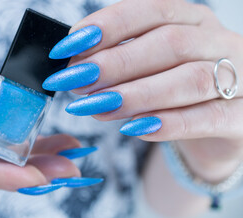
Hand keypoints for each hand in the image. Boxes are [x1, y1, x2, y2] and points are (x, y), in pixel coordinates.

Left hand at [44, 0, 242, 180]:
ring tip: (97, 107)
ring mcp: (239, 78)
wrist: (219, 126)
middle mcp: (217, 42)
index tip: (69, 47)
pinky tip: (135, 128)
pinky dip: (169, 123)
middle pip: (168, 44)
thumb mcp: (150, 68)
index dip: (107, 27)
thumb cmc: (177, 92)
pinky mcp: (242, 117)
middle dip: (116, 63)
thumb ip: (120, 64)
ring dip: (137, 94)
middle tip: (77, 81)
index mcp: (192, 20)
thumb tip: (75, 67)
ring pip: (189, 80)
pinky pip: (208, 118)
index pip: (149, 12)